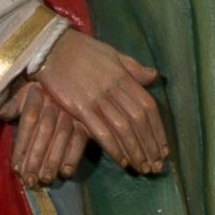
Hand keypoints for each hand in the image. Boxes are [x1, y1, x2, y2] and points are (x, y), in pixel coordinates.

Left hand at [10, 87, 89, 180]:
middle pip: (44, 132)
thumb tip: (3, 114)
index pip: (28, 121)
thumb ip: (15, 103)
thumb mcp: (28, 90)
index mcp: (38, 95)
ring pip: (62, 137)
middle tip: (29, 180)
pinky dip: (74, 156)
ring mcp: (73, 113)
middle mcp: (56, 104)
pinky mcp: (87, 122)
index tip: (16, 167)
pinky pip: (81, 140)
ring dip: (53, 160)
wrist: (76, 75)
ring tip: (45, 179)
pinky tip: (66, 172)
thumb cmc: (45, 88)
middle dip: (36, 157)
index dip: (22, 144)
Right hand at [26, 21, 168, 172]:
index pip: (148, 107)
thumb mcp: (112, 54)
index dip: (158, 130)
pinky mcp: (78, 107)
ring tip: (143, 167)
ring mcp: (96, 98)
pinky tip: (121, 160)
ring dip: (135, 150)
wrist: (51, 47)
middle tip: (157, 165)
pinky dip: (113, 147)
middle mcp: (113, 88)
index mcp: (123, 76)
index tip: (164, 148)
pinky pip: (100, 131)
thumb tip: (154, 76)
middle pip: (138, 121)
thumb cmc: (82, 50)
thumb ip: (133, 68)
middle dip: (150, 145)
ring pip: (122, 128)